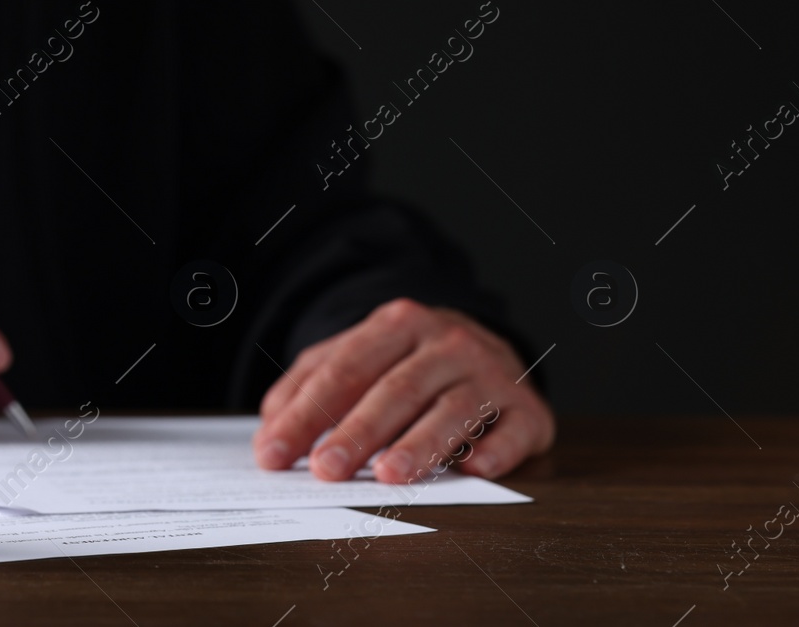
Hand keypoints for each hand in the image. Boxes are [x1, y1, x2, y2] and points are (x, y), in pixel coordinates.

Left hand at [252, 298, 553, 482]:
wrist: (490, 347)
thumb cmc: (409, 362)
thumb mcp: (356, 357)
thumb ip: (309, 385)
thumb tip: (270, 430)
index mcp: (397, 324)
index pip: (344, 369)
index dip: (305, 413)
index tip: (273, 453)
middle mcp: (446, 342)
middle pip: (395, 390)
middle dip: (357, 431)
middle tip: (325, 469)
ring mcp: (491, 373)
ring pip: (451, 409)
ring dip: (420, 444)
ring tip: (389, 475)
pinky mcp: (528, 408)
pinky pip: (513, 430)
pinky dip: (495, 450)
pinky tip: (474, 470)